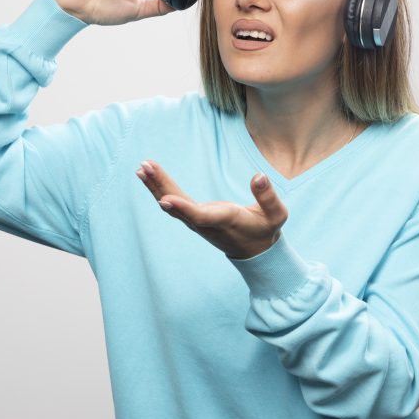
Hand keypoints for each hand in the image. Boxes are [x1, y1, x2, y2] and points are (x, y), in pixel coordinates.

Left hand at [135, 159, 287, 259]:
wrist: (255, 250)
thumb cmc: (266, 229)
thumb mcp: (276, 215)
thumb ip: (268, 197)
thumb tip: (258, 176)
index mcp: (225, 221)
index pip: (200, 216)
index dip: (183, 208)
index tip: (164, 200)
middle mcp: (205, 223)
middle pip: (178, 206)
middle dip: (161, 187)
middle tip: (144, 168)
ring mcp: (196, 221)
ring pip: (171, 203)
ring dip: (156, 185)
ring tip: (141, 168)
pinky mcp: (193, 217)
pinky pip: (172, 201)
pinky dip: (159, 188)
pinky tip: (148, 175)